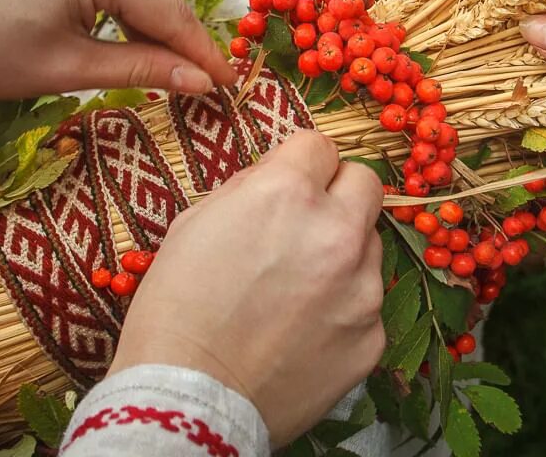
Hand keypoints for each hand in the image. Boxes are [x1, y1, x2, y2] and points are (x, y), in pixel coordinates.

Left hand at [0, 0, 235, 97]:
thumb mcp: (66, 68)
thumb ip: (142, 69)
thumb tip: (202, 82)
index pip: (167, 10)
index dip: (200, 49)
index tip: (228, 80)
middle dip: (175, 27)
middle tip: (187, 72)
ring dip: (149, 3)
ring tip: (145, 47)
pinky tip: (113, 13)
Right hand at [110, 130, 385, 445]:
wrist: (186, 400)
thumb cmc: (174, 311)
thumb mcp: (194, 223)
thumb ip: (249, 189)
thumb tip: (279, 176)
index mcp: (288, 193)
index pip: (320, 146)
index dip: (301, 164)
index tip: (291, 181)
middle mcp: (336, 232)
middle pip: (364, 183)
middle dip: (338, 195)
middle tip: (306, 224)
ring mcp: (361, 288)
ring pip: (369, 245)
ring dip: (342, 254)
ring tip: (294, 291)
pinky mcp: (371, 336)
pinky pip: (367, 305)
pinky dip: (342, 310)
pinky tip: (302, 331)